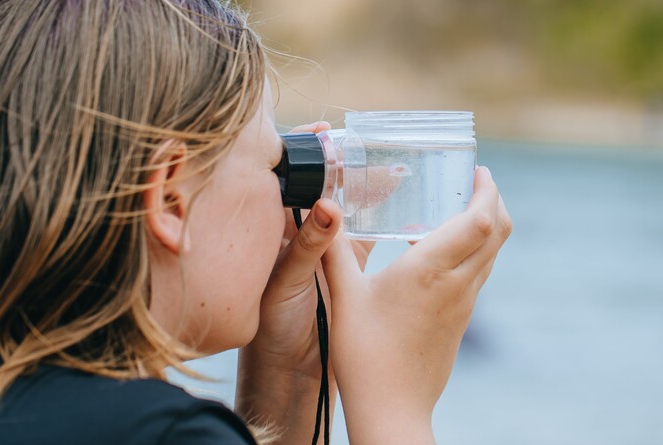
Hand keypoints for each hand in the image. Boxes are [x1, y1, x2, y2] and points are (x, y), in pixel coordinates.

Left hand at [235, 122, 373, 441]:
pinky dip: (384, 219)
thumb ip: (306, 247)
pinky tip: (402, 204)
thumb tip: (328, 205)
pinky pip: (368, 235)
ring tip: (395, 168)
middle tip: (374, 146)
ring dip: (370, 189)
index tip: (327, 131)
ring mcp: (327, 249)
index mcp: (277, 231)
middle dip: (347, 165)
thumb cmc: (273, 329)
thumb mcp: (286, 284)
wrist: (290, 373)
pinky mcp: (349, 268)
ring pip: (351, 208)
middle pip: (327, 188)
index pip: (291, 180)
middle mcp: (301, 234)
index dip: (307, 153)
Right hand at [323, 166, 511, 443]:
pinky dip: (474, 249)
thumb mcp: (344, 297)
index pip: (481, 221)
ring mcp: (463, 304)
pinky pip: (479, 272)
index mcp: (430, 271)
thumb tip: (322, 212)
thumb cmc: (365, 354)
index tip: (477, 170)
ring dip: (486, 224)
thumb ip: (333, 251)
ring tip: (458, 208)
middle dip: (493, 200)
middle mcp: (456, 284)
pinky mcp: (460, 319)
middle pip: (498, 231)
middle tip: (472, 182)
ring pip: (492, 253)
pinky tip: (441, 251)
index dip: (487, 190)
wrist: (392, 408)